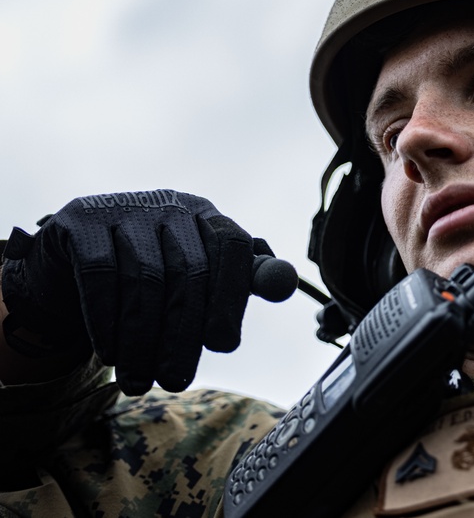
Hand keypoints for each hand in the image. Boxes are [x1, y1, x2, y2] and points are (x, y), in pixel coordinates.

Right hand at [1, 190, 287, 394]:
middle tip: (177, 382)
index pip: (233, 246)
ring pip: (142, 278)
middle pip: (188, 270)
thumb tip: (285, 284)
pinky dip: (106, 319)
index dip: (232, 296)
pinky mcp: (80, 221)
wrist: (75, 266)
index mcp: (207, 215)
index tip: (225, 346)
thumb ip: (247, 279)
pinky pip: (99, 273)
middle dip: (183, 334)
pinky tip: (110, 355)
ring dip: (142, 339)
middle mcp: (170, 204)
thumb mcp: (205, 277)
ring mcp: (123, 208)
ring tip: (140, 383)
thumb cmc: (157, 277)